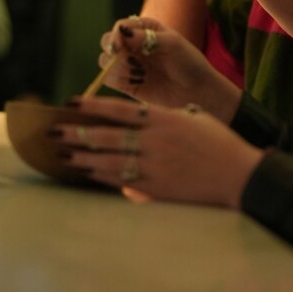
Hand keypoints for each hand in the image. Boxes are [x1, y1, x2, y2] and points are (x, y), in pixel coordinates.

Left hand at [53, 97, 263, 207]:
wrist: (239, 175)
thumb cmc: (220, 144)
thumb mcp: (194, 118)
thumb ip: (165, 118)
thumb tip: (140, 120)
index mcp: (163, 119)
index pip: (119, 110)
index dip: (92, 106)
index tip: (70, 103)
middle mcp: (154, 140)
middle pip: (106, 135)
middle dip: (77, 133)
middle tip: (53, 131)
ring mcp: (154, 165)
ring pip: (109, 158)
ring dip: (82, 156)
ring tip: (62, 152)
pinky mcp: (156, 187)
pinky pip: (121, 179)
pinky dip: (101, 175)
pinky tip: (85, 172)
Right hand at [99, 17, 241, 123]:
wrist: (197, 91)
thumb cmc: (189, 62)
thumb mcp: (173, 44)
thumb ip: (147, 37)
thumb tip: (121, 31)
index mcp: (145, 30)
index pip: (120, 26)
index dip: (116, 35)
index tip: (120, 46)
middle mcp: (133, 45)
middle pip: (107, 41)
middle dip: (112, 50)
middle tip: (126, 59)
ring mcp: (129, 65)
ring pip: (105, 61)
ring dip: (117, 67)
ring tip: (140, 73)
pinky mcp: (127, 84)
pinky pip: (109, 78)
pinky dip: (117, 79)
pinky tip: (138, 81)